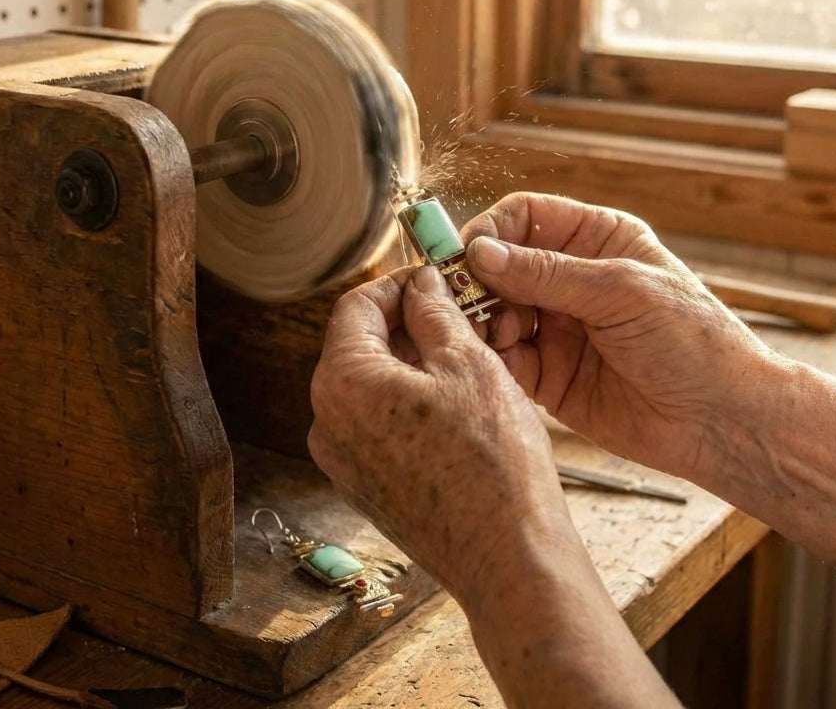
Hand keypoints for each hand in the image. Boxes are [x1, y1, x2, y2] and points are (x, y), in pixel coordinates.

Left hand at [308, 264, 571, 600]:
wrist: (508, 558)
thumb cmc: (493, 461)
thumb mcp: (469, 364)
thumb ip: (434, 313)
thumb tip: (421, 284)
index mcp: (342, 383)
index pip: (354, 307)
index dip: (395, 284)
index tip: (431, 278)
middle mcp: (326, 423)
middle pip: (357, 346)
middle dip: (404, 323)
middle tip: (454, 312)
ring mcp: (342, 461)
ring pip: (370, 386)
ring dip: (410, 362)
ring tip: (461, 354)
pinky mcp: (365, 487)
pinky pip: (377, 424)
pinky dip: (407, 401)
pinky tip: (454, 401)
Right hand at [464, 192, 771, 480]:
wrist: (722, 421)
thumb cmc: (693, 342)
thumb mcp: (622, 292)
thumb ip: (548, 273)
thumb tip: (480, 253)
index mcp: (596, 240)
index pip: (525, 217)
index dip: (492, 231)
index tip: (468, 256)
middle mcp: (571, 279)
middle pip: (500, 265)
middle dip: (478, 281)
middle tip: (464, 302)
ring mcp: (557, 327)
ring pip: (494, 311)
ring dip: (483, 321)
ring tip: (495, 336)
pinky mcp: (548, 374)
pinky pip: (503, 358)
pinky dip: (491, 358)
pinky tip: (498, 363)